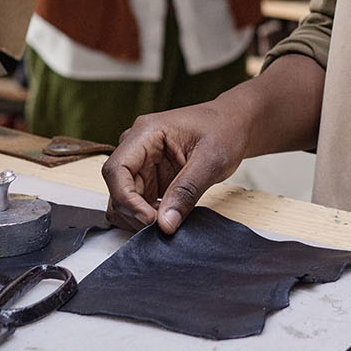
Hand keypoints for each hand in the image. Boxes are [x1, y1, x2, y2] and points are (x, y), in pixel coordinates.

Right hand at [102, 98, 249, 233]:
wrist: (234, 125)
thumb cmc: (224, 130)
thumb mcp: (211, 161)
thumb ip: (187, 191)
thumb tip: (166, 224)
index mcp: (146, 133)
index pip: (116, 170)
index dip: (126, 199)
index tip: (150, 219)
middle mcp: (137, 147)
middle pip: (117, 188)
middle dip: (136, 213)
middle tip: (165, 225)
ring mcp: (141, 164)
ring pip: (123, 200)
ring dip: (140, 217)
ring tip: (170, 220)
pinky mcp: (149, 179)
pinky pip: (138, 204)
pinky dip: (149, 217)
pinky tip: (170, 217)